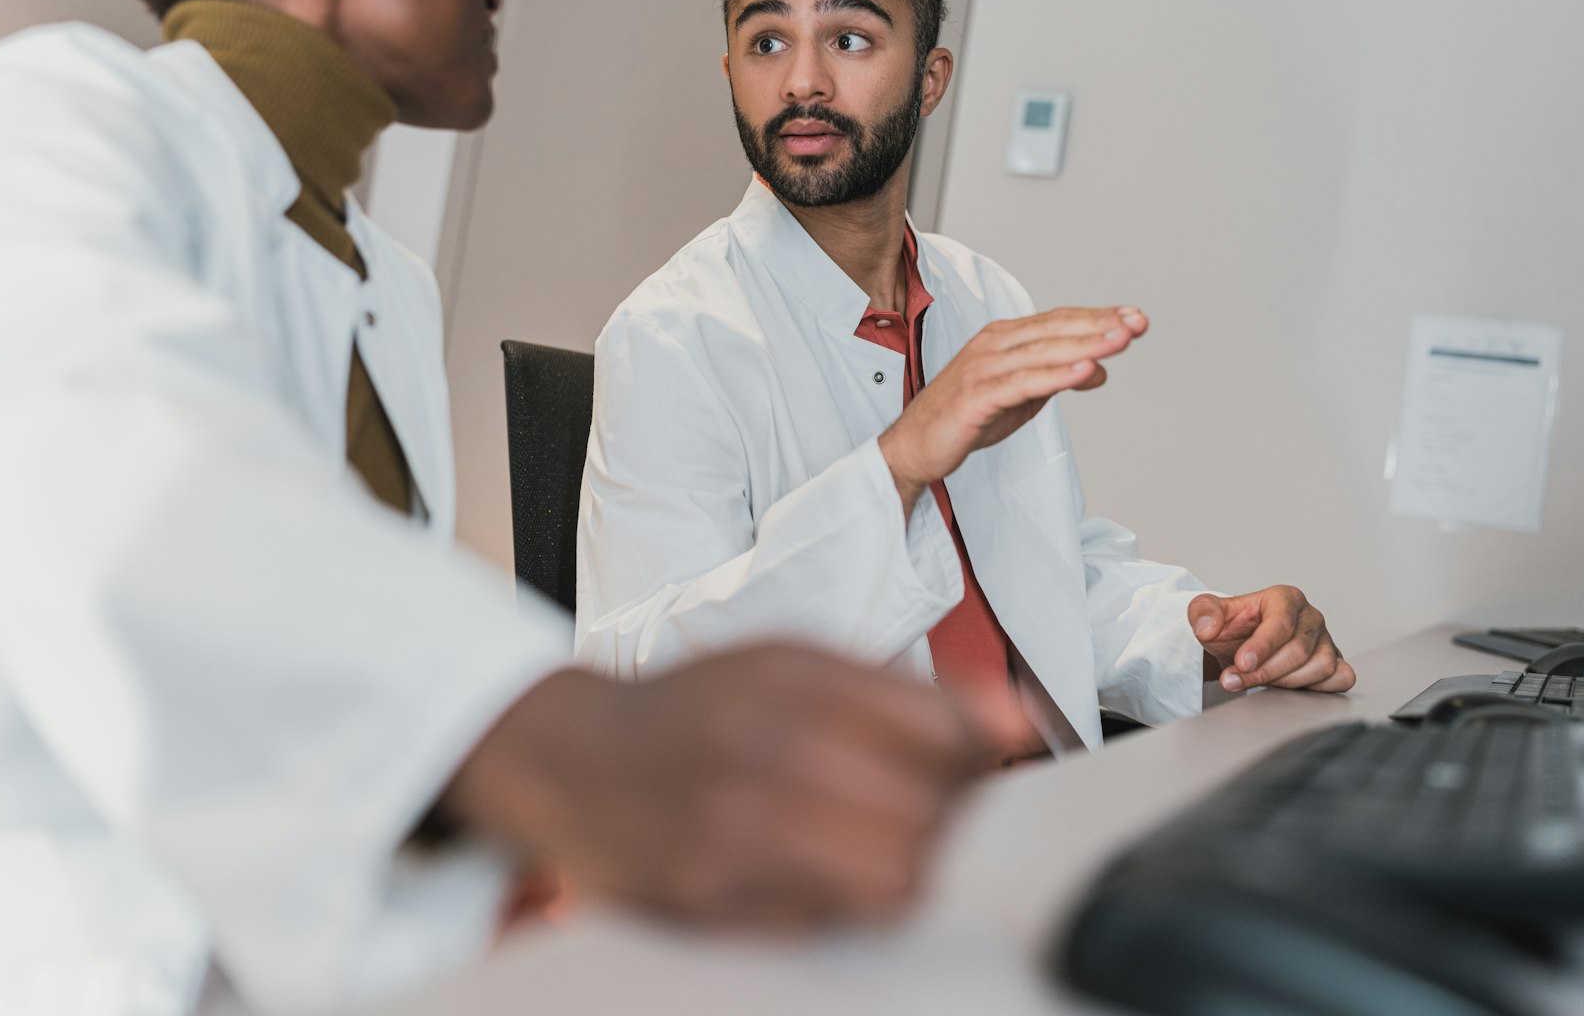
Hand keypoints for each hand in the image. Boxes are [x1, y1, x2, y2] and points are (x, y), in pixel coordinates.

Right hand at [441, 643, 1025, 929]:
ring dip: (908, 870)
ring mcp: (736, 825)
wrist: (569, 760)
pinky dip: (848, 904)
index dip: (978, 756)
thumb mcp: (790, 663)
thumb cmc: (697, 710)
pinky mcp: (711, 896)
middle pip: (929, 811)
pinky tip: (825, 874)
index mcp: (796, 675)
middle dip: (948, 820)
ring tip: (882, 848)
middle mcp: (766, 744)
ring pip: (895, 877)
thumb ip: (901, 692)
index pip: (943, 729)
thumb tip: (1014, 724)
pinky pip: (832, 920)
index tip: (979, 764)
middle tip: (932, 815)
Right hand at [879, 306, 1146, 509]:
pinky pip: (1024, 383)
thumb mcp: (1022, 396)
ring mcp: (984, 367)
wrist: (915, 446)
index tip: (1133, 318)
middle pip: (1056, 329)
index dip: (1097, 317)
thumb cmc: (965, 417)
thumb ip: (1056, 377)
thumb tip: (1098, 369)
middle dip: (1100, 325)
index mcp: (1003, 338)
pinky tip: (1085, 371)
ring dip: (1086, 344)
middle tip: (1138, 322)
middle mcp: (993, 344)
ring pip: (1044, 351)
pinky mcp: (977, 395)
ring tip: (1121, 340)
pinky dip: (1057, 375)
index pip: (1059, 321)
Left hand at [1188, 585, 1355, 693]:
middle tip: (1234, 680)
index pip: (1282, 622)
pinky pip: (1341, 678)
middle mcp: (1311, 618)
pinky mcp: (1335, 663)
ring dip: (1285, 683)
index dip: (1262, 646)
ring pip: (1320, 667)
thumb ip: (1202, 612)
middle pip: (1299, 650)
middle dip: (1265, 671)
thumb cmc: (1232, 629)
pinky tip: (1289, 690)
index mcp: (1286, 598)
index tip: (1242, 664)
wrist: (1241, 647)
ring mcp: (1326, 641)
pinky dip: (1319, 688)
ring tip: (1257, 684)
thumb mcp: (1208, 614)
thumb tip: (1207, 626)